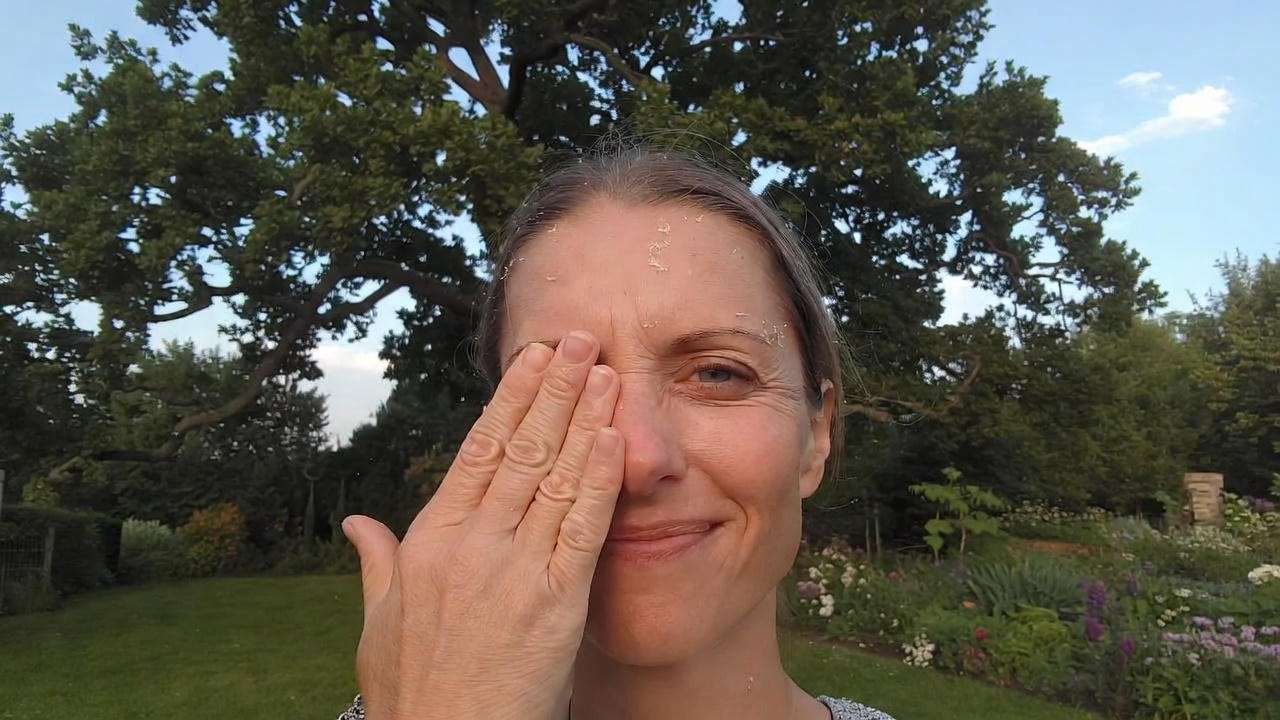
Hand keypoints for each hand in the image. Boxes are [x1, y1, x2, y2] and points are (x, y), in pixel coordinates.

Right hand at [341, 331, 621, 719]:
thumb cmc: (415, 691)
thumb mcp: (380, 622)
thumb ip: (377, 563)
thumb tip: (359, 522)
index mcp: (430, 540)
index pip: (477, 450)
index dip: (510, 399)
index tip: (533, 359)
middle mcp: (471, 543)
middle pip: (521, 448)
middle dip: (555, 389)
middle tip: (582, 339)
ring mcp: (513, 569)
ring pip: (553, 476)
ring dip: (584, 418)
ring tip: (608, 371)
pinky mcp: (555, 602)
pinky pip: (581, 527)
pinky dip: (598, 479)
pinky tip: (615, 437)